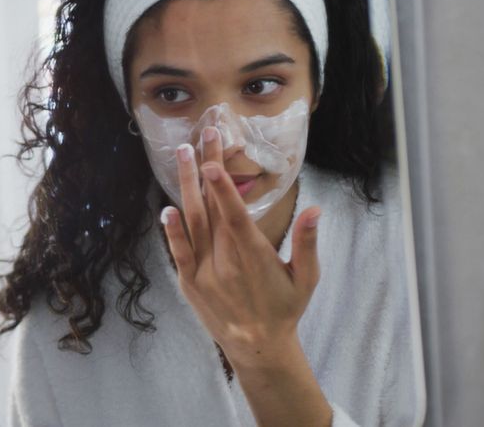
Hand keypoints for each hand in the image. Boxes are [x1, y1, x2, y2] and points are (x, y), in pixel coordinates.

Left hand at [160, 126, 320, 368]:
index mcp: (253, 256)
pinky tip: (167, 209)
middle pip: (212, 207)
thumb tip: (316, 211)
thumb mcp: (306, 278)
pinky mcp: (190, 282)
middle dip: (207, 168)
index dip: (222, 187)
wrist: (257, 347)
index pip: (234, 215)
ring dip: (187, 186)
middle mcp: (225, 262)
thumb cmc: (285, 308)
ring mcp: (204, 272)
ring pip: (193, 222)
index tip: (212, 161)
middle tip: (204, 136)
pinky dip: (172, 231)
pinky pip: (179, 252)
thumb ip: (307, 243)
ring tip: (184, 155)